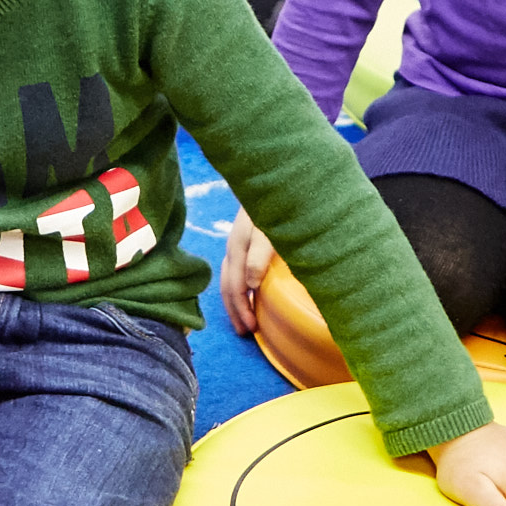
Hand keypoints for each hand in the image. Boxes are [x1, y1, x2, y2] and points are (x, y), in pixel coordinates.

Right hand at [220, 214, 275, 335]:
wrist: (274, 173)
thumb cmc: (277, 203)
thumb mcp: (270, 229)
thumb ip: (260, 254)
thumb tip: (250, 284)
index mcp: (239, 246)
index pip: (234, 287)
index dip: (242, 309)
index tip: (254, 328)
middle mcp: (234, 246)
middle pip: (228, 285)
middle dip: (236, 311)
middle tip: (247, 332)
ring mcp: (236, 242)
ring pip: (228, 278)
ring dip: (235, 302)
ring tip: (245, 321)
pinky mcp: (243, 238)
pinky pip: (233, 269)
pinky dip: (237, 287)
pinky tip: (246, 293)